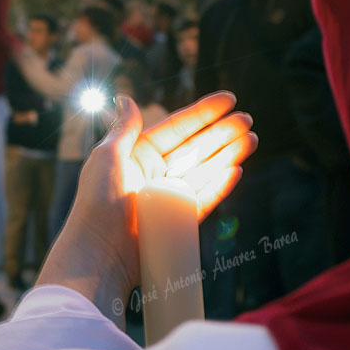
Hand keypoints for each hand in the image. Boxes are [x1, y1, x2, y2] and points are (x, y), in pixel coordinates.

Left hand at [36, 91, 257, 329]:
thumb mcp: (107, 157)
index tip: (229, 99)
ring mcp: (170, 197)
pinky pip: (205, 198)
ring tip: (251, 139)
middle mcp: (157, 174)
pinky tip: (237, 170)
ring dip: (229, 154)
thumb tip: (125, 96)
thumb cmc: (97, 202)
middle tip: (247, 119)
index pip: (178, 128)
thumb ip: (124, 129)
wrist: (100, 252)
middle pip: (197, 148)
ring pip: (206, 170)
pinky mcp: (179, 220)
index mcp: (140, 155)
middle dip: (222, 133)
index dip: (203, 113)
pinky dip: (221, 185)